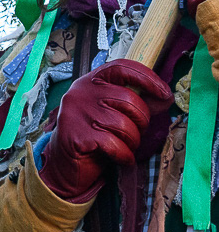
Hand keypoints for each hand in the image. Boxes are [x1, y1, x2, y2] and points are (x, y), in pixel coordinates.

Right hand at [39, 58, 170, 202]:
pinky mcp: (76, 134)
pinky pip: (115, 145)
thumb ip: (134, 102)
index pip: (121, 68)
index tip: (164, 93)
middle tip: (135, 133)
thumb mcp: (112, 113)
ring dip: (132, 142)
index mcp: (92, 82)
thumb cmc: (95, 135)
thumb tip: (164, 97)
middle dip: (141, 122)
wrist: (66, 164)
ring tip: (124, 146)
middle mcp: (82, 92)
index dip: (146, 78)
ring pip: (124, 125)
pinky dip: (124, 156)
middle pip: (129, 100)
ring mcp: (77, 112)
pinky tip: (119, 158)